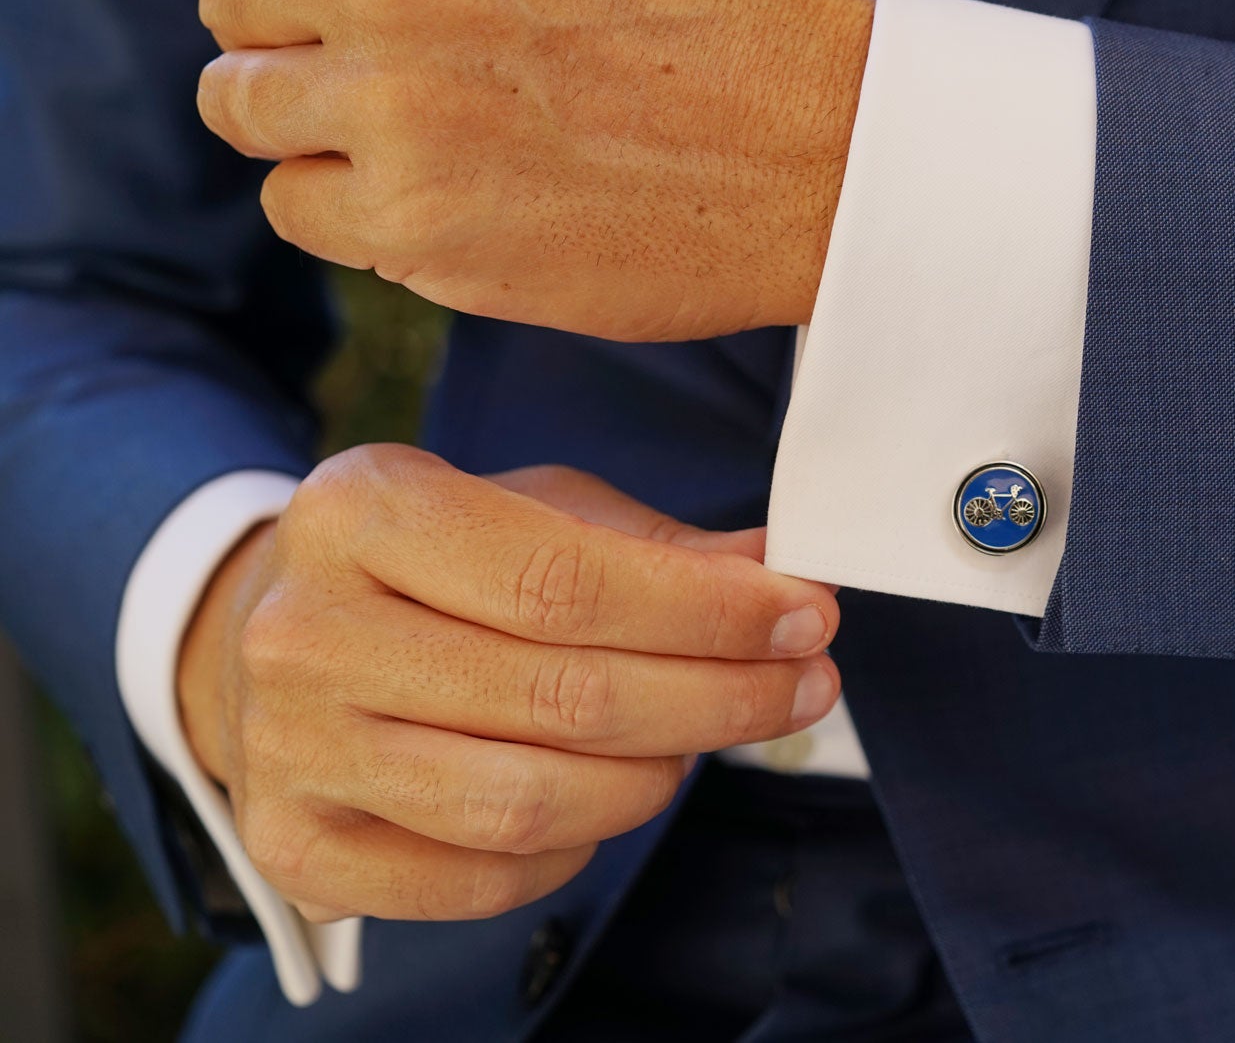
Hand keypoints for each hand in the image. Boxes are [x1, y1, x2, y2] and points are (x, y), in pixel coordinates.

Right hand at [175, 446, 839, 922]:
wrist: (272, 641)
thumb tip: (785, 576)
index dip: (707, 611)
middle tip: (805, 685)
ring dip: (655, 778)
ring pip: (528, 801)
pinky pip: (481, 879)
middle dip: (718, 697)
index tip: (808, 616)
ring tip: (704, 740)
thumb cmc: (432, 565)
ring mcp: (291, 748)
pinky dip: (575, 847)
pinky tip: (608, 796)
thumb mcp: (531, 510)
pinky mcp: (296, 848)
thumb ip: (655, 547)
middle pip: (562, 697)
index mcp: (362, 507)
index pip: (564, 581)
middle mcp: (307, 630)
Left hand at [194, 0, 873, 341]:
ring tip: (404, 137)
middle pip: (232, 3)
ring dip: (305, 125)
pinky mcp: (414, 224)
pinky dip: (345, 209)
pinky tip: (432, 196)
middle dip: (290, 39)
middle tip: (379, 72)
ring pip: (242, 107)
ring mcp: (392, 104)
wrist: (825, 155)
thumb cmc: (727, 30)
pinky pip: (295, 206)